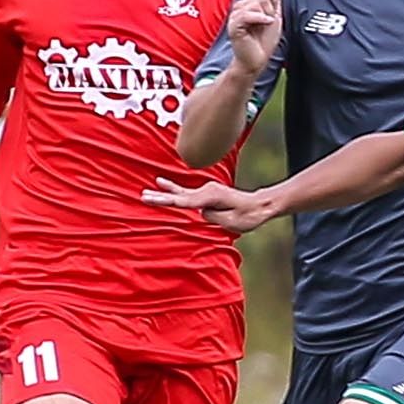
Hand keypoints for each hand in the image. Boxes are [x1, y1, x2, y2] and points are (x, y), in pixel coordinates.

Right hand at [141, 177, 273, 234]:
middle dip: (161, 196)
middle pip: (180, 196)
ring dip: (164, 192)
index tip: (154, 200)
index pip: (185, 202)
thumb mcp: (231, 221)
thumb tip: (201, 213)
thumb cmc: (248, 216)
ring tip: (147, 191)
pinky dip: (173, 189)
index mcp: (212, 197)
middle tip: (144, 196)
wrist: (259, 205)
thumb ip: (213, 217)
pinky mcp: (207, 194)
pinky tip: (162, 183)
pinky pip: (187, 193)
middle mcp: (208, 190)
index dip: (169, 201)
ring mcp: (207, 190)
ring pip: (181, 193)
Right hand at [228, 0, 281, 75]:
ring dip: (266, 16)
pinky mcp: (234, 25)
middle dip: (271, 9)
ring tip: (262, 27)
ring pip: (257, 3)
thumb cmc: (264, 41)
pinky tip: (265, 24)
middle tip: (266, 23)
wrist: (256, 60)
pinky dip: (260, 18)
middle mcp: (240, 6)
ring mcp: (236, 15)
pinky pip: (247, 14)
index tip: (273, 9)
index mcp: (248, 2)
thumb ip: (274, 2)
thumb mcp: (274, 17)